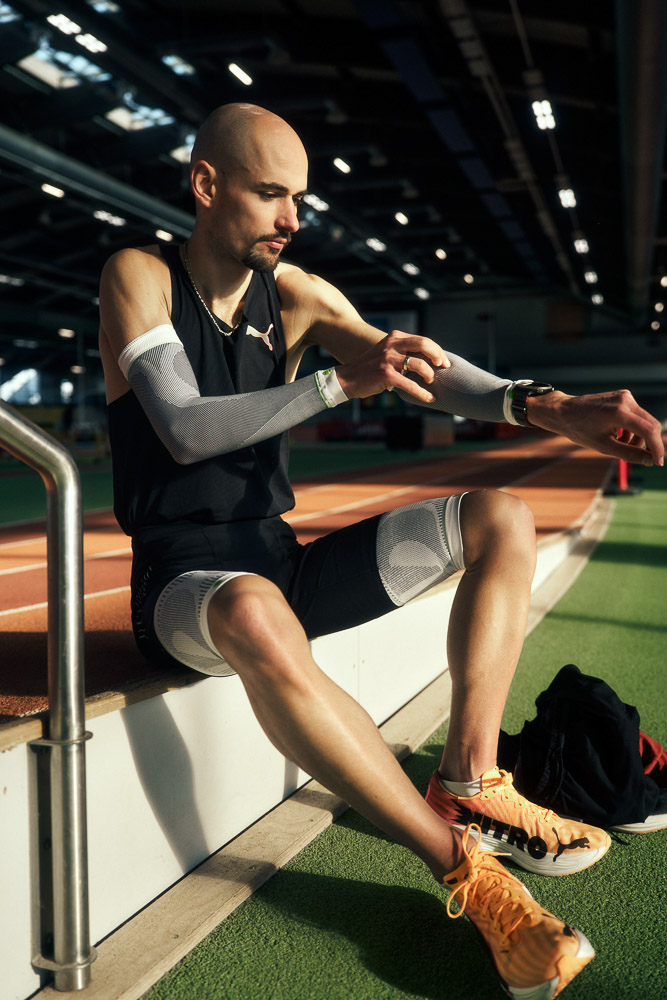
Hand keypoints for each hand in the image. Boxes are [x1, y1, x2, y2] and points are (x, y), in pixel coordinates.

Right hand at [336, 330, 449, 402]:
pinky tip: (429, 398)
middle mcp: (392, 345)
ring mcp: (388, 359)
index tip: (444, 361)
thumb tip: (429, 359)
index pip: (422, 340)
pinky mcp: (386, 375)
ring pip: (419, 365)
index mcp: (394, 337)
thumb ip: (403, 351)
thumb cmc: (370, 368)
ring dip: (429, 375)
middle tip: (444, 367)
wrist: (348, 378)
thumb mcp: (386, 352)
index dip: (437, 351)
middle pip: (424, 345)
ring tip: (430, 382)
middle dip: (438, 356)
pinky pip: (410, 384)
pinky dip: (422, 393)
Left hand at [526, 388, 664, 466]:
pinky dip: (632, 428)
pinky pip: (636, 415)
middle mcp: (625, 400)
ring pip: (644, 421)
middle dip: (649, 443)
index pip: (648, 430)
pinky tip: (617, 435)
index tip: (658, 462)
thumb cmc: (579, 429)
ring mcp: (625, 396)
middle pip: (650, 424)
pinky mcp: (623, 396)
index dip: (656, 448)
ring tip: (620, 445)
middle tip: (644, 459)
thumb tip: (649, 460)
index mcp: (619, 412)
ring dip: (638, 437)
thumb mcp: (603, 446)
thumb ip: (628, 453)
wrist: (563, 411)